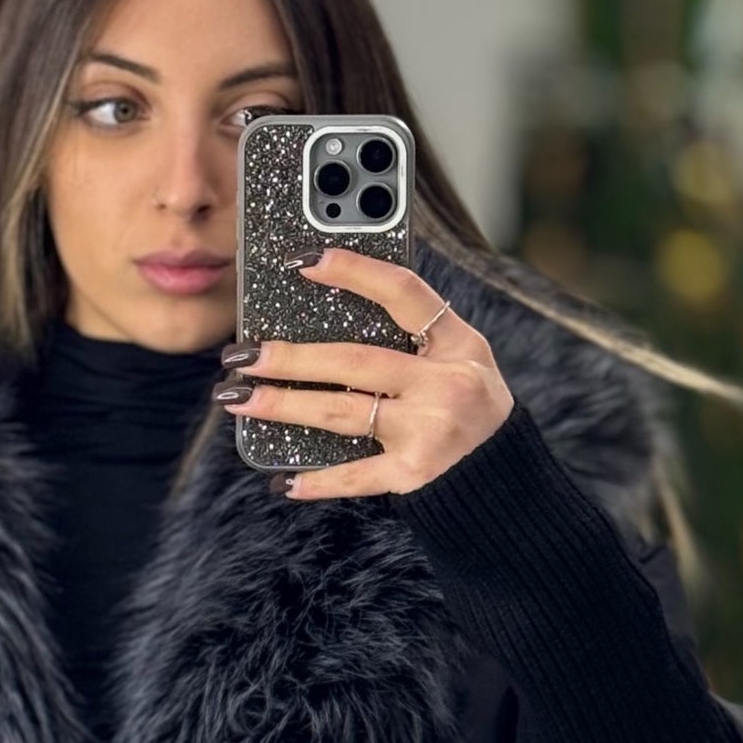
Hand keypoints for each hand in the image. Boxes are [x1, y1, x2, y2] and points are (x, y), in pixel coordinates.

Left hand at [214, 248, 513, 498]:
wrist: (505, 475)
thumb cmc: (470, 405)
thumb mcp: (460, 357)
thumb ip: (413, 334)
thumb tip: (326, 308)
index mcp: (457, 343)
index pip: (403, 293)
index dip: (354, 271)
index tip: (303, 261)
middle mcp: (445, 384)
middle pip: (353, 361)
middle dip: (289, 358)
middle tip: (240, 354)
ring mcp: (429, 431)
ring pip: (341, 414)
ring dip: (283, 406)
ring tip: (238, 399)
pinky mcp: (415, 474)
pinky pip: (355, 477)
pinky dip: (316, 481)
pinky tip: (282, 481)